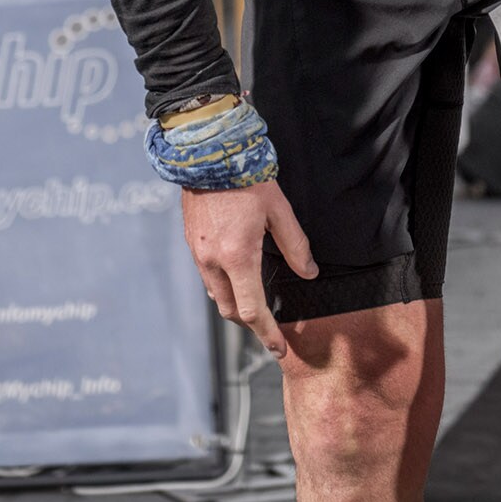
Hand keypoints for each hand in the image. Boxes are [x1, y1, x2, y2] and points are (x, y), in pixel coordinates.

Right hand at [180, 179, 317, 358]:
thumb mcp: (279, 211)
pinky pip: (207, 276)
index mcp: (238, 257)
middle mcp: (213, 261)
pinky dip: (223, 285)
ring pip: (216, 294)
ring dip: (235, 304)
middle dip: (250, 322)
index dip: (267, 334)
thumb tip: (308, 272)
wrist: (208, 153)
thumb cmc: (246, 178)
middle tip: (270, 325)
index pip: (252, 310)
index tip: (278, 348)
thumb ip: (295, 246)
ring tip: (255, 300)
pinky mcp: (191, 243)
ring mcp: (198, 253)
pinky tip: (236, 274)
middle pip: (230, 309)